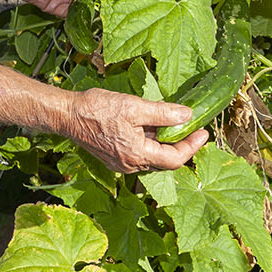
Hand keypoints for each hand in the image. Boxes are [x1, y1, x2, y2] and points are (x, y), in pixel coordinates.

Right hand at [64, 89, 209, 172]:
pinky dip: (151, 142)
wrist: (67, 115)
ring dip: (165, 143)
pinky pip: (140, 154)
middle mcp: (130, 165)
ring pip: (152, 158)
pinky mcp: (115, 157)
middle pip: (165, 161)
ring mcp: (121, 163)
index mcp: (137, 155)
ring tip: (173, 123)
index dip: (192, 146)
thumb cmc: (97, 109)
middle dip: (181, 146)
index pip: (175, 159)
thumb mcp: (134, 107)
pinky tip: (151, 126)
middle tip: (194, 129)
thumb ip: (163, 113)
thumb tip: (187, 115)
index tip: (203, 132)